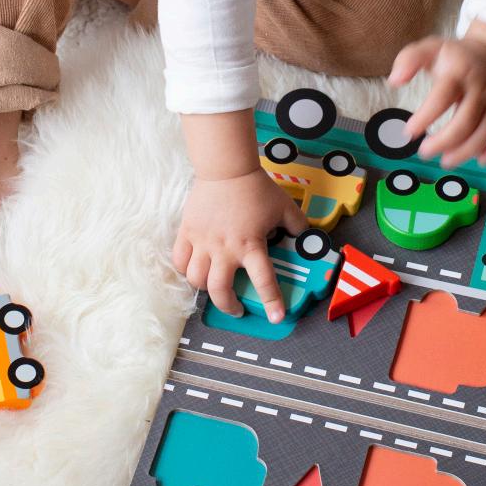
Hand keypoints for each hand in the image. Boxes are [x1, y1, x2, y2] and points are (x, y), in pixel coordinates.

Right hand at [172, 168, 307, 321]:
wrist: (226, 169)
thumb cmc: (255, 188)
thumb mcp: (284, 207)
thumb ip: (297, 226)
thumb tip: (306, 238)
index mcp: (250, 244)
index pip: (263, 281)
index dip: (272, 302)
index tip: (277, 317)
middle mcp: (225, 249)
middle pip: (219, 290)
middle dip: (229, 306)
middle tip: (237, 308)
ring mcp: (203, 242)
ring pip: (196, 279)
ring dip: (206, 289)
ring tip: (214, 288)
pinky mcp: (187, 232)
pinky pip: (179, 260)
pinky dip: (185, 270)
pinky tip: (194, 270)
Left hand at [388, 21, 485, 167]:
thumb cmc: (456, 56)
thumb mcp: (430, 48)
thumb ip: (409, 60)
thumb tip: (395, 81)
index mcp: (460, 73)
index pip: (442, 98)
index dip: (425, 117)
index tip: (409, 132)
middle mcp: (481, 89)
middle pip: (466, 122)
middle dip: (443, 142)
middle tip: (424, 152)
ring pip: (485, 133)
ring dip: (465, 152)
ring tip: (445, 160)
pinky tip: (480, 159)